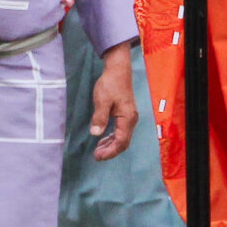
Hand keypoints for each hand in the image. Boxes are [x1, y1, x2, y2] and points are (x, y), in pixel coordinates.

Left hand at [89, 43, 138, 160]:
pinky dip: (112, 138)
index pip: (121, 141)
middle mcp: (131, 120)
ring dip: (110, 145)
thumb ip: (99, 117)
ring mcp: (129, 118)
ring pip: (122, 138)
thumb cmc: (110, 84)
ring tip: (97, 150)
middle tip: (96, 156)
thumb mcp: (102, 100)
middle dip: (110, 151)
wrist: (118, 70)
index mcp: (127, 118)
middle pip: (123, 142)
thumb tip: (95, 133)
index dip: (110, 151)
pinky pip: (120, 131)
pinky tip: (102, 139)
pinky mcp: (125, 115)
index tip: (97, 156)